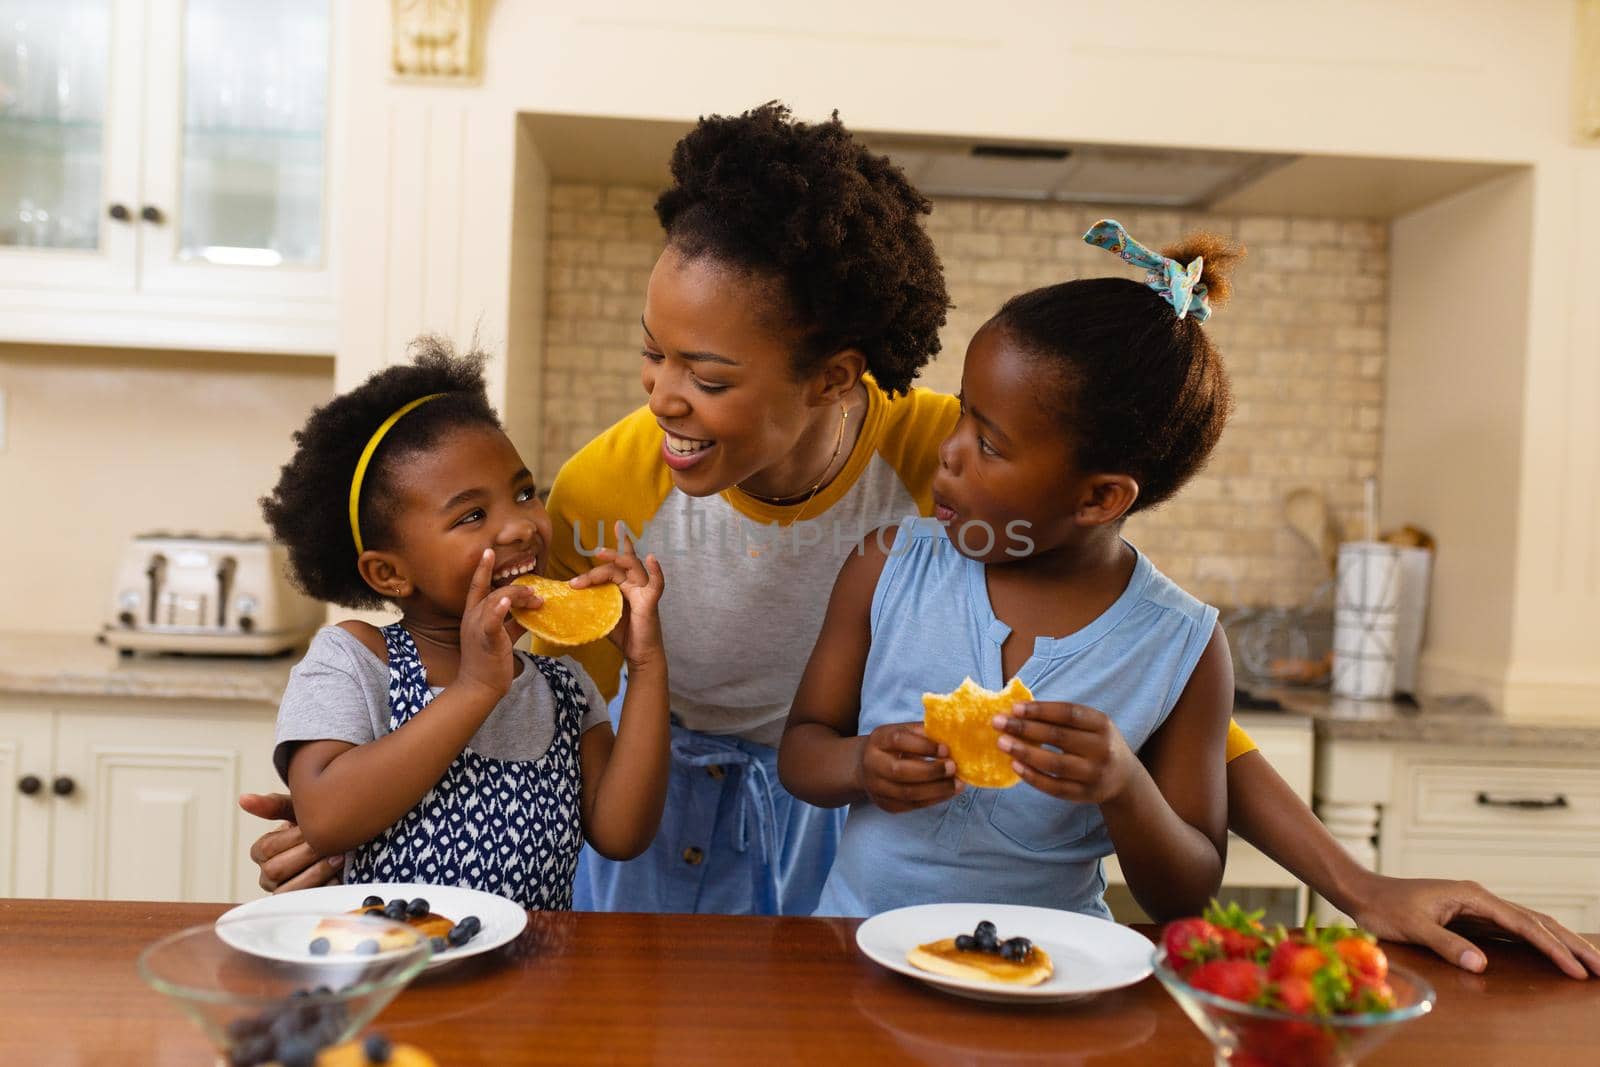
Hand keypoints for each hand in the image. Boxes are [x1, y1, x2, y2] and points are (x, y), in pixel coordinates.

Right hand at [239, 792, 341, 892]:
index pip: (266, 848)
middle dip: (306, 855)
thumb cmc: (316, 826)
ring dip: (316, 872)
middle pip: (275, 870)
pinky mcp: (300, 906)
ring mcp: (282, 893)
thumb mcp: (298, 813)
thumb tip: (243, 798)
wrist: (343, 843)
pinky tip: (339, 875)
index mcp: (261, 852)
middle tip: (329, 844)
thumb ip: (274, 805)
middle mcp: (267, 875)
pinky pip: (306, 902)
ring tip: (338, 857)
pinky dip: (325, 887)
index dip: (292, 838)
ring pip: (288, 889)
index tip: (313, 828)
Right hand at [458, 548, 540, 698]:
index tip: (488, 551)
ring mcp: (477, 628)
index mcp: (473, 616)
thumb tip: (525, 613)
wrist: (479, 687)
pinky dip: (499, 609)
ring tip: (536, 599)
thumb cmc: (488, 663)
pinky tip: (508, 601)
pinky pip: (492, 621)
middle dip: (517, 589)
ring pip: (497, 600)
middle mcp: (472, 618)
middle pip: (494, 592)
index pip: (476, 587)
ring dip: (519, 596)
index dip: (482, 569)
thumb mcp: (500, 638)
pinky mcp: (486, 639)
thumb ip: (511, 623)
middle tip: (537, 594)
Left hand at [569, 521, 664, 669]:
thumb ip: (591, 603)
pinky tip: (651, 558)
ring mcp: (644, 590)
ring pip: (631, 567)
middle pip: (617, 567)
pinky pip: (656, 583)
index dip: (611, 550)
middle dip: (597, 570)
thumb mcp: (602, 615)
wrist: (639, 654)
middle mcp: (634, 583)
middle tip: (577, 581)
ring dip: (617, 558)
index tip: (604, 537)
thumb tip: (566, 599)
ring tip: (601, 553)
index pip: (614, 564)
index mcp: (623, 585)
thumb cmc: (623, 634)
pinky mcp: (650, 601)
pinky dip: (656, 570)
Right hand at [855, 722, 961, 812]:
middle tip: (953, 768)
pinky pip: (912, 805)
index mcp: (879, 740)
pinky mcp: (886, 804)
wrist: (867, 766)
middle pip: (900, 771)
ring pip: (908, 793)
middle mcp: (873, 764)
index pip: (898, 741)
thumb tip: (953, 737)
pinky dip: (934, 799)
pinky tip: (948, 792)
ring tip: (958, 784)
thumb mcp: (904, 731)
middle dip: (930, 771)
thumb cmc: (894, 745)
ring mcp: (877, 787)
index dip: (924, 746)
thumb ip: (924, 733)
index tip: (946, 749)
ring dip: (937, 790)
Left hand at [992, 701, 1137, 803]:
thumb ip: (1061, 718)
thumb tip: (1018, 710)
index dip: (1040, 710)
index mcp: (1102, 725)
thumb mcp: (1091, 725)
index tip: (1014, 707)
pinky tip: (1014, 765)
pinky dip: (1032, 776)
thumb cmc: (1096, 743)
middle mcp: (1101, 749)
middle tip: (998, 722)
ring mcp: (1093, 774)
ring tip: (1001, 743)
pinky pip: (1053, 786)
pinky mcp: (1083, 794)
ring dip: (1024, 752)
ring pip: (1054, 763)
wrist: (1123, 778)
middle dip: (1024, 728)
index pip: (1068, 714)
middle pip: (1058, 737)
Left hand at [1348, 872, 1599, 978]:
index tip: (1575, 970)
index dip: (1551, 948)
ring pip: (1529, 924)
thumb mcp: (1412, 927)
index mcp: (1472, 896)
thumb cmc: (1383, 907)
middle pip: (1536, 921)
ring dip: (1559, 943)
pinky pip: (1513, 931)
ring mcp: (1477, 907)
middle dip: (1570, 944)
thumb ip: (1446, 944)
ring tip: (1589, 963)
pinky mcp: (1471, 918)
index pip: (1522, 924)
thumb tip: (1482, 964)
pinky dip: (1537, 942)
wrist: (1362, 892)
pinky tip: (1553, 953)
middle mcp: (1480, 898)